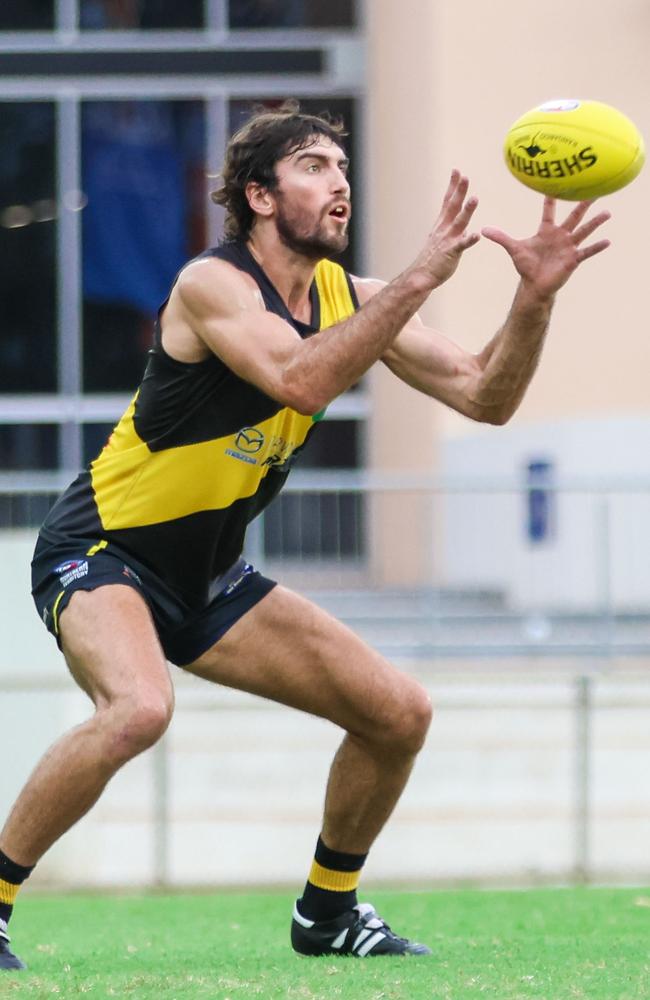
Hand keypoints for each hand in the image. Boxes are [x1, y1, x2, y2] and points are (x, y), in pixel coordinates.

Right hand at [411, 170, 479, 288]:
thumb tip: (464, 226)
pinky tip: (477, 235)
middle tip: (465, 177)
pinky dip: (469, 240)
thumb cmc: (432, 259)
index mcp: (442, 224)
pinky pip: (461, 245)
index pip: (448, 201)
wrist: (422, 275)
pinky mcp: (451, 253)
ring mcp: (447, 240)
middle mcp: (444, 229)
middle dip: (459, 191)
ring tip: (475, 198)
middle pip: (453, 206)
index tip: (457, 171)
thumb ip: (452, 230)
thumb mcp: (441, 239)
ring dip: (467, 210)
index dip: (452, 186)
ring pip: (459, 222)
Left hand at [481, 197, 610, 298]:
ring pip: (584, 231)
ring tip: (607, 212)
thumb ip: (500, 237)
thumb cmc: (526, 266)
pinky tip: (608, 241)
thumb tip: (482, 229)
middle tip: (595, 189)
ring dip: (595, 222)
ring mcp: (568, 247)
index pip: (550, 210)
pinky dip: (597, 247)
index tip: (557, 182)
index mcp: (547, 231)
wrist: (534, 285)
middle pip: (574, 216)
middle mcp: (560, 236)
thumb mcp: (513, 248)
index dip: (551, 198)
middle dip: (583, 203)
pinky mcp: (573, 260)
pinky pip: (587, 252)